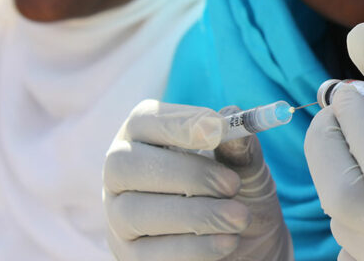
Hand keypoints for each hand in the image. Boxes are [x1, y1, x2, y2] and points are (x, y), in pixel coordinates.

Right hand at [104, 100, 292, 260]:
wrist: (245, 241)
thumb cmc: (234, 190)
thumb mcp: (245, 166)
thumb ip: (239, 146)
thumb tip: (232, 115)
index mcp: (145, 135)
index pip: (145, 121)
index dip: (179, 124)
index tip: (218, 131)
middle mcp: (121, 171)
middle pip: (126, 164)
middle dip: (186, 174)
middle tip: (232, 185)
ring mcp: (118, 215)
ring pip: (135, 212)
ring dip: (195, 215)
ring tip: (239, 217)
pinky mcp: (128, 256)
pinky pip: (148, 255)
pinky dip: (193, 248)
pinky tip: (227, 242)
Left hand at [304, 23, 363, 260]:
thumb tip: (360, 32)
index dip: (357, 116)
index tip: (349, 90)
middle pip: (341, 189)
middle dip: (326, 139)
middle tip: (340, 112)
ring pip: (335, 208)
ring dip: (335, 165)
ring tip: (363, 144)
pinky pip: (340, 228)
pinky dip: (345, 192)